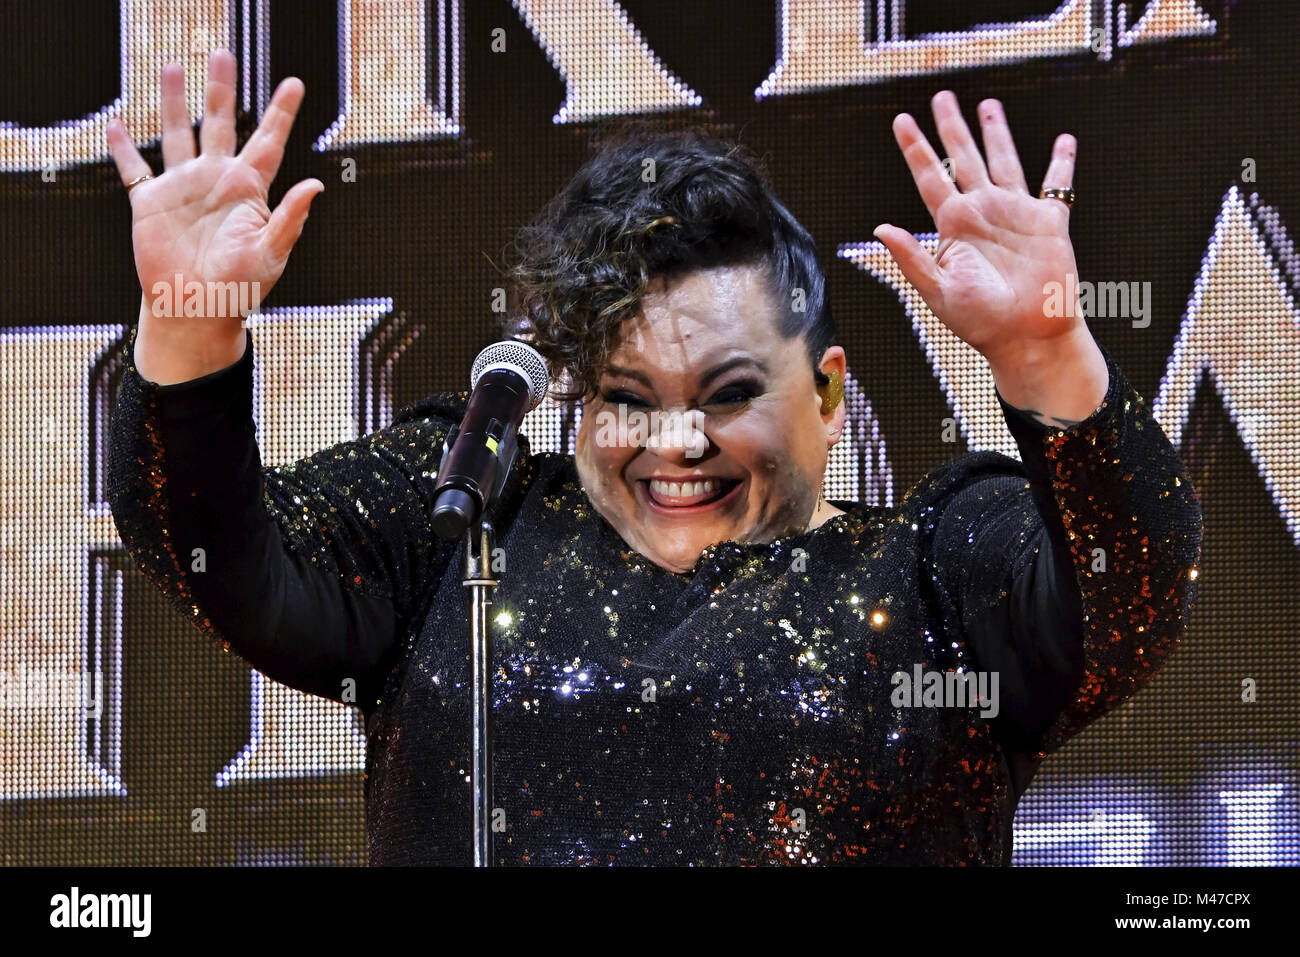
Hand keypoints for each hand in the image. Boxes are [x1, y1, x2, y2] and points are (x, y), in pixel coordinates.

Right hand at [107, 50, 322, 323]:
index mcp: (248, 190)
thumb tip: (316, 186)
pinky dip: (124, 149)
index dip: (281, 113)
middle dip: (220, 90)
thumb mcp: (271, 254)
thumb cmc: (240, 290)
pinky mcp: (152, 205)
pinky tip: (117, 126)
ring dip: (174, 103)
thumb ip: (290, 218)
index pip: (268, 142)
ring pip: (177, 135)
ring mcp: (184, 190)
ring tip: (173, 67)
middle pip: (219, 124)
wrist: (198, 312)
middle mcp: (216, 182)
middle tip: (222, 54)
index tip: (295, 84)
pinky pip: (136, 171)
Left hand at [873, 91, 1081, 368]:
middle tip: (942, 97)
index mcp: (953, 227)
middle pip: (963, 158)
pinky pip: (1057, 184)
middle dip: (952, 127)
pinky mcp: (1049, 222)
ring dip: (996, 133)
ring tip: (987, 105)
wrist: (1027, 336)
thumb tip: (880, 228)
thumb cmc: (981, 322)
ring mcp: (1015, 214)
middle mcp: (982, 214)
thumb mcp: (937, 290)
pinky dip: (1061, 162)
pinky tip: (1063, 141)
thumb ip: (910, 257)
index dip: (916, 148)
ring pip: (1003, 161)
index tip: (902, 121)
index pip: (929, 177)